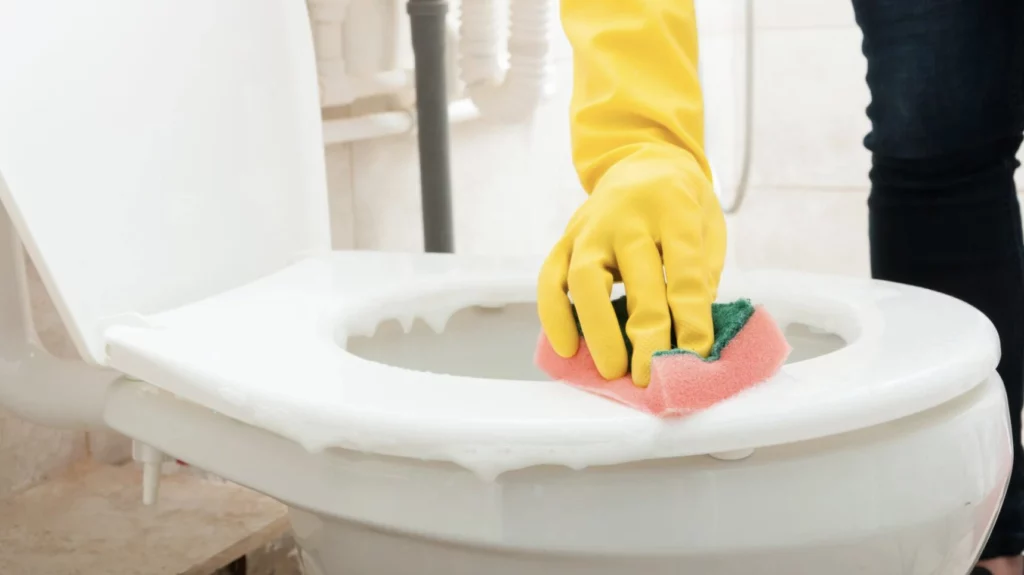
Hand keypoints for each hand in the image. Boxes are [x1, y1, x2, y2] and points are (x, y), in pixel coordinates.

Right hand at [537, 146, 725, 386]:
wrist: (644, 159)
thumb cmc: (683, 205)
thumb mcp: (708, 229)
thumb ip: (700, 277)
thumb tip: (686, 338)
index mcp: (674, 208)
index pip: (684, 270)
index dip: (691, 319)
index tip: (695, 357)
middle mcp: (628, 216)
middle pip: (637, 278)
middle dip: (646, 332)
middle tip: (652, 374)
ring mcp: (590, 227)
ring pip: (585, 279)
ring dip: (598, 329)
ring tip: (611, 369)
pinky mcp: (564, 239)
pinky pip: (550, 279)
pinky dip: (554, 315)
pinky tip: (567, 348)